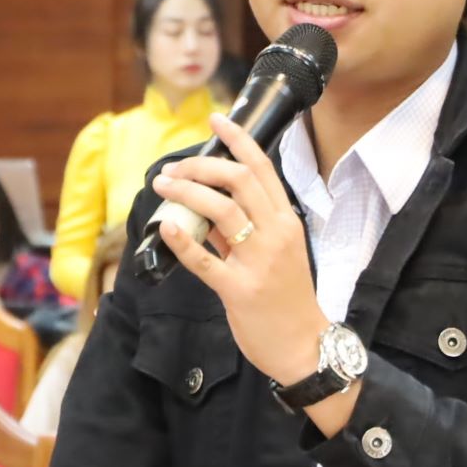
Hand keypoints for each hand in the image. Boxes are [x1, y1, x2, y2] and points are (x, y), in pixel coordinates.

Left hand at [151, 112, 328, 385]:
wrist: (303, 346)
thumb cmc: (287, 298)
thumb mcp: (274, 254)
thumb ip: (241, 229)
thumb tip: (204, 206)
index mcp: (286, 221)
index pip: (262, 168)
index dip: (238, 140)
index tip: (215, 119)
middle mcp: (276, 234)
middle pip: (238, 181)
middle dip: (200, 166)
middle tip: (172, 169)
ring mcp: (258, 262)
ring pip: (221, 210)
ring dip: (186, 193)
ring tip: (162, 187)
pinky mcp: (239, 291)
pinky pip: (205, 260)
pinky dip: (183, 241)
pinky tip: (165, 228)